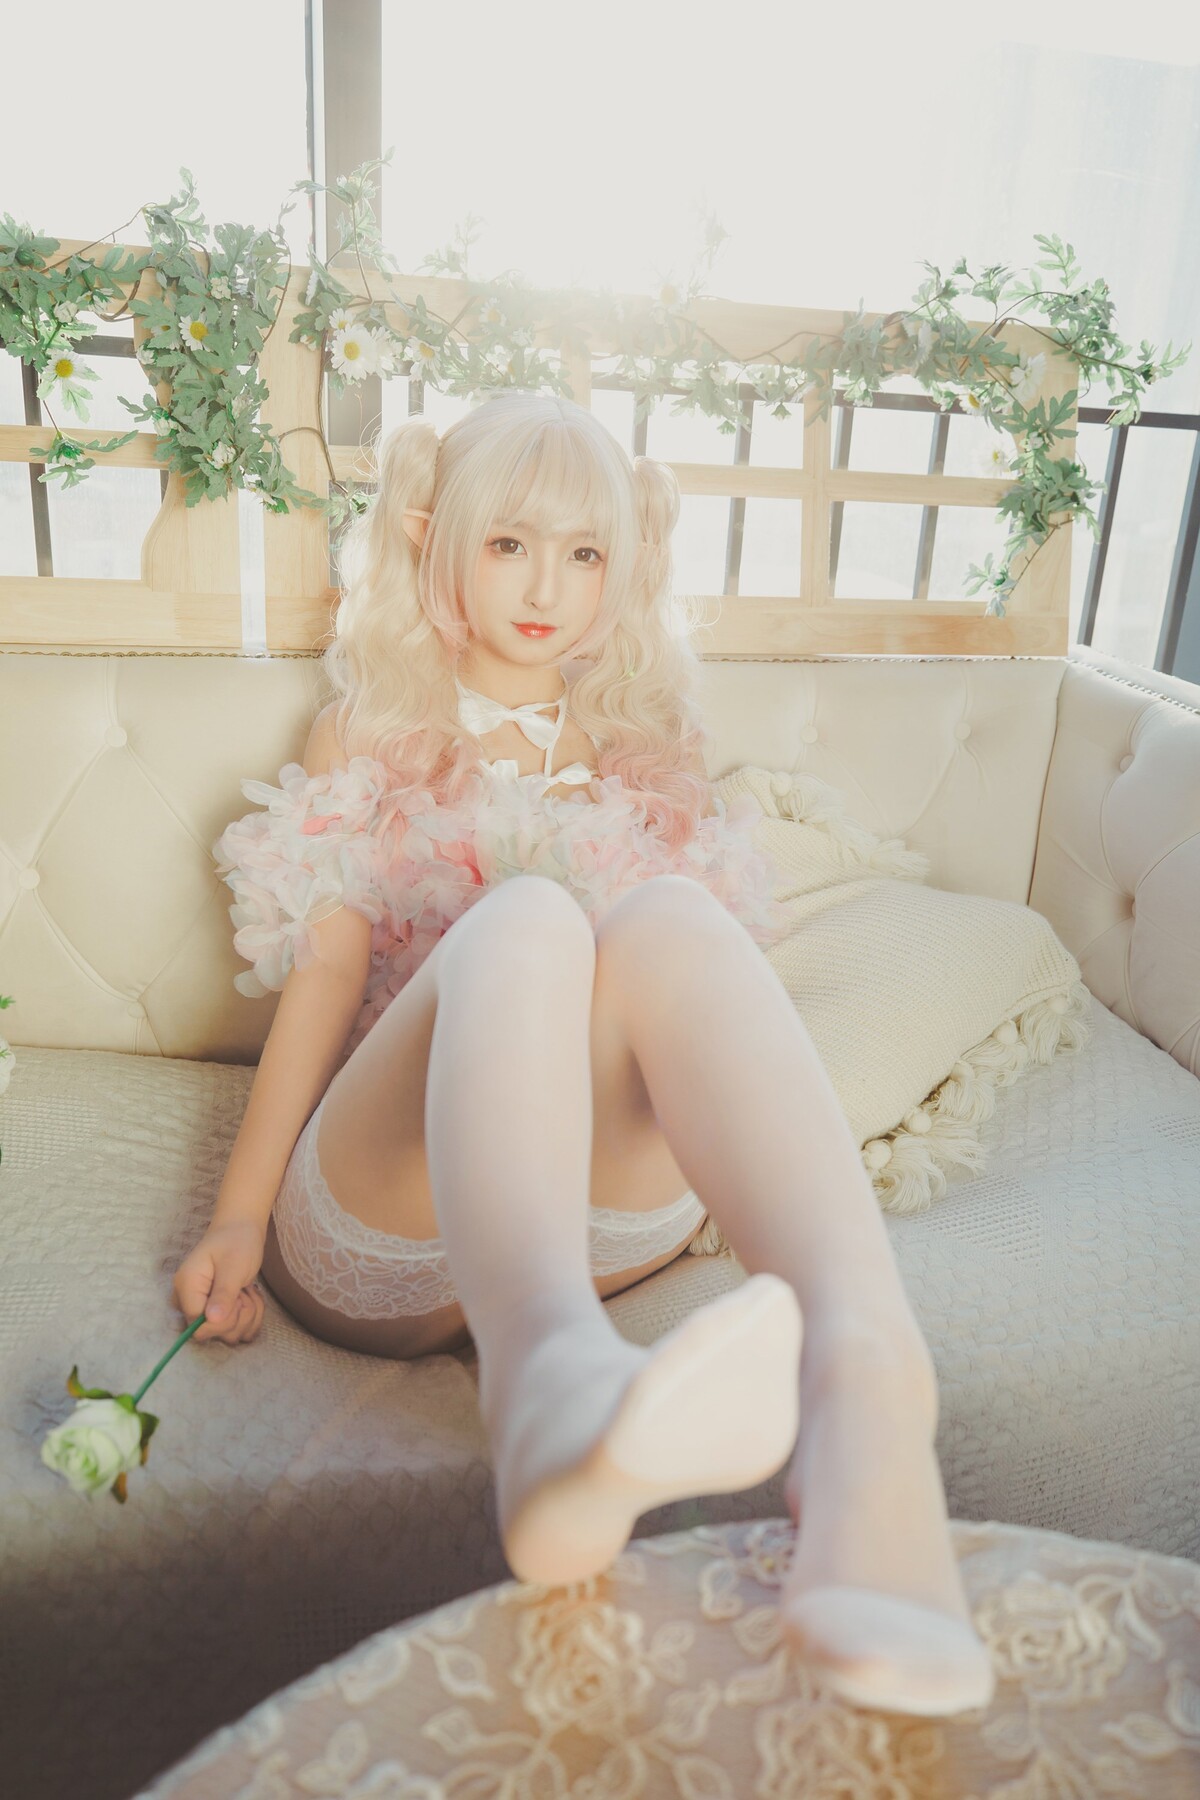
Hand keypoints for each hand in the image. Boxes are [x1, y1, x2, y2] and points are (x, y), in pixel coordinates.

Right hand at [172, 1218, 266, 1345]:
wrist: (240, 1231)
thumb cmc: (236, 1243)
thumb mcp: (233, 1266)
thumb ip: (223, 1293)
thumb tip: (211, 1320)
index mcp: (186, 1288)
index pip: (198, 1326)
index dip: (223, 1321)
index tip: (237, 1299)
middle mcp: (188, 1303)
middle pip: (212, 1334)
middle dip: (239, 1317)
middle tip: (244, 1291)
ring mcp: (201, 1309)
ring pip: (227, 1335)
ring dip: (248, 1315)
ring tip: (247, 1291)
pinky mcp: (215, 1314)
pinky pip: (235, 1331)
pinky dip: (251, 1318)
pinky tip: (250, 1298)